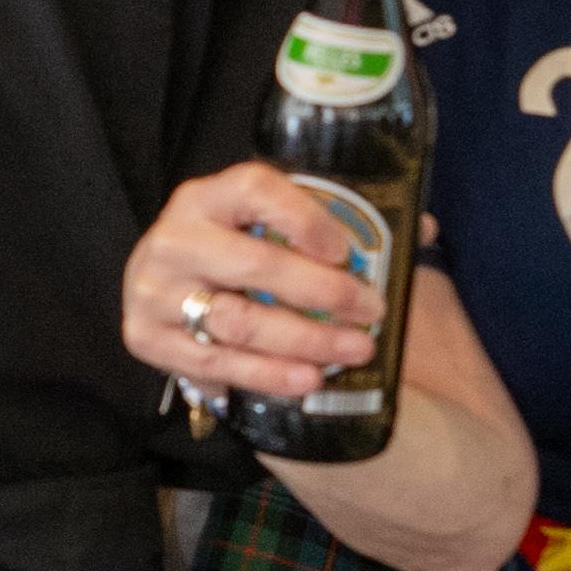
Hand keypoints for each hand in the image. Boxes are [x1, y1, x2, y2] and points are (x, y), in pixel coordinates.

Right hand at [124, 163, 384, 401]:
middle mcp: (174, 238)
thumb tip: (423, 229)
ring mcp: (154, 291)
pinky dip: (267, 375)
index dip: (304, 217)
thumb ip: (335, 222)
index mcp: (207, 196)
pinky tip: (307, 380)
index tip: (345, 250)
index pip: (255, 190)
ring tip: (353, 352)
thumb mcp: (267, 223)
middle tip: (371, 312)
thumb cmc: (231, 249)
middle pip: (254, 265)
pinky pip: (217, 363)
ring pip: (239, 322)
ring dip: (304, 342)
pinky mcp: (146, 338)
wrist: (157, 284)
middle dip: (322, 293)